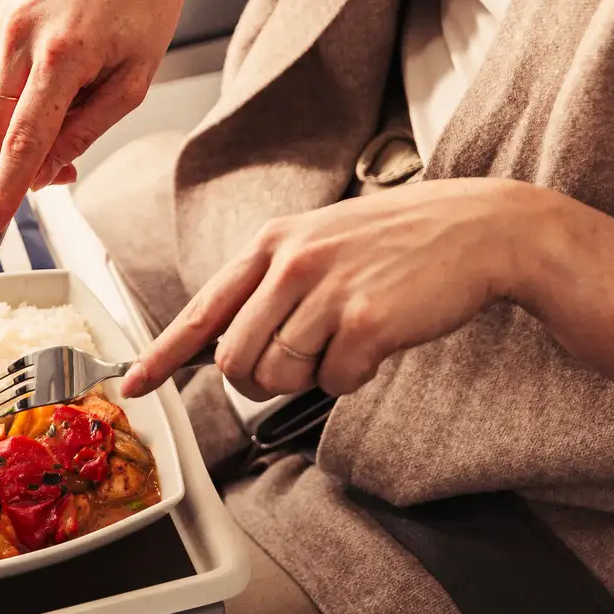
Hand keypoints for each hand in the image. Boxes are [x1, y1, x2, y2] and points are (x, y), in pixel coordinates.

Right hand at [0, 0, 270, 240]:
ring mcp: (5, 21)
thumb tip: (44, 172)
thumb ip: (84, 132)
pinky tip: (64, 55)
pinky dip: (29, 85)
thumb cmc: (146, 5)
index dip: (4, 190)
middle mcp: (22, 34)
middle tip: (67, 163)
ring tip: (78, 92)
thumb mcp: (133, 83)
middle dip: (24, 159)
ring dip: (29, 121)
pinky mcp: (0, 15)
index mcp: (63, 54)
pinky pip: (3, 76)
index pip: (24, 141)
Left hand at [122, 179, 546, 400]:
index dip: (162, 356)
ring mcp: (327, 291)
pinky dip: (353, 378)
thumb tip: (223, 345)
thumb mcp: (320, 243)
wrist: (480, 229)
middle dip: (260, 379)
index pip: (201, 311)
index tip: (134, 384)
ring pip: (279, 376)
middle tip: (300, 362)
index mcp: (271, 244)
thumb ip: (269, 285)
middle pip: (235, 360)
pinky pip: (334, 383)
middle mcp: (290, 263)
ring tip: (344, 342)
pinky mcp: (366, 321)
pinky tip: (377, 343)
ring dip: (310, 378)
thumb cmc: (397, 243)